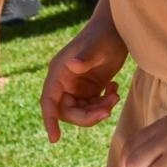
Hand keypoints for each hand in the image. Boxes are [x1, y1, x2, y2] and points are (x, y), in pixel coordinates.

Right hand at [40, 23, 127, 142]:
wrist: (117, 28)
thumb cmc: (104, 34)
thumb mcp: (96, 46)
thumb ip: (84, 57)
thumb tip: (71, 65)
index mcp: (59, 72)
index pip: (48, 101)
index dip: (49, 120)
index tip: (55, 139)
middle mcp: (65, 81)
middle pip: (67, 111)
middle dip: (86, 116)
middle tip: (107, 110)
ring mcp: (78, 86)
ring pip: (83, 111)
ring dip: (99, 110)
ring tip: (114, 95)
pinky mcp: (91, 88)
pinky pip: (94, 106)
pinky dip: (105, 103)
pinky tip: (114, 88)